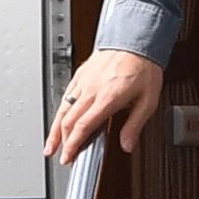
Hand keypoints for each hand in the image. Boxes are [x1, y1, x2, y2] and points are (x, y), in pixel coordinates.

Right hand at [46, 48, 166, 162]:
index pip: (83, 126)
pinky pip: (65, 96)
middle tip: (61, 157)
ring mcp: (83, 82)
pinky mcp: (80, 75)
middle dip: (63, 142)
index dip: (73, 145)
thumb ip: (135, 125)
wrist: (135, 40)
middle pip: (69, 121)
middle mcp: (91, 90)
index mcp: (107, 98)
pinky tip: (58, 119)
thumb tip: (127, 145)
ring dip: (55, 130)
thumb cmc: (143, 67)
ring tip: (50, 145)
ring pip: (62, 109)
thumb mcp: (148, 100)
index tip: (69, 157)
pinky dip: (59, 112)